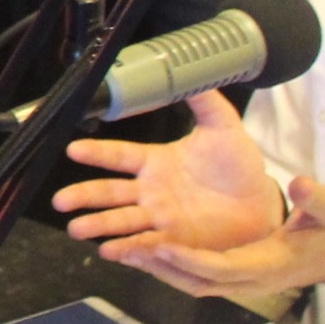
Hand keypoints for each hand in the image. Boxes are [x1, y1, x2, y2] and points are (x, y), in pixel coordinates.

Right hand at [53, 89, 285, 254]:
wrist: (263, 204)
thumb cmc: (240, 167)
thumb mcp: (224, 127)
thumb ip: (204, 101)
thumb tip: (186, 73)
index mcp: (156, 162)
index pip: (119, 155)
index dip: (97, 153)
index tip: (72, 150)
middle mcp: (151, 191)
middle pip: (110, 193)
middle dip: (84, 196)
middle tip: (61, 200)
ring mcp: (160, 219)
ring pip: (121, 221)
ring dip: (99, 225)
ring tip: (77, 230)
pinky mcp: (173, 242)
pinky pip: (145, 245)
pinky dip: (127, 249)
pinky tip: (109, 250)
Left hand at [105, 174, 324, 298]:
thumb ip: (316, 198)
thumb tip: (302, 183)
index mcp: (267, 264)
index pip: (222, 268)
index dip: (192, 261)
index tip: (163, 247)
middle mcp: (246, 279)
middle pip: (195, 279)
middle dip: (159, 267)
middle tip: (124, 249)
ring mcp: (236, 280)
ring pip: (187, 279)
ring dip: (153, 267)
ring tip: (116, 249)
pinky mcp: (228, 273)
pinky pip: (190, 274)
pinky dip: (163, 265)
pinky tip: (136, 248)